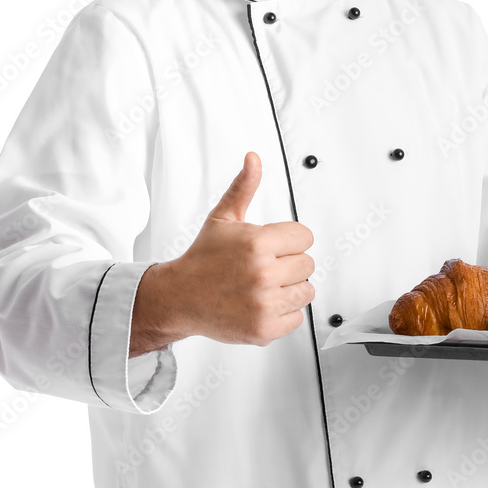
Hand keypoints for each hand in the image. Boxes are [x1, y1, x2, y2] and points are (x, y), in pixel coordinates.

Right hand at [130, 152, 314, 354]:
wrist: (179, 297)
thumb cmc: (203, 258)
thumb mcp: (223, 218)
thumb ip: (244, 187)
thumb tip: (253, 158)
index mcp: (257, 243)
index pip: (305, 237)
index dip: (289, 240)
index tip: (272, 246)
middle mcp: (262, 274)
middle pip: (308, 264)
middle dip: (289, 263)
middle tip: (264, 267)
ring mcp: (264, 304)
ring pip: (306, 291)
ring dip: (290, 288)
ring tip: (264, 285)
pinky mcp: (264, 329)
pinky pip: (297, 318)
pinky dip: (283, 313)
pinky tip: (261, 304)